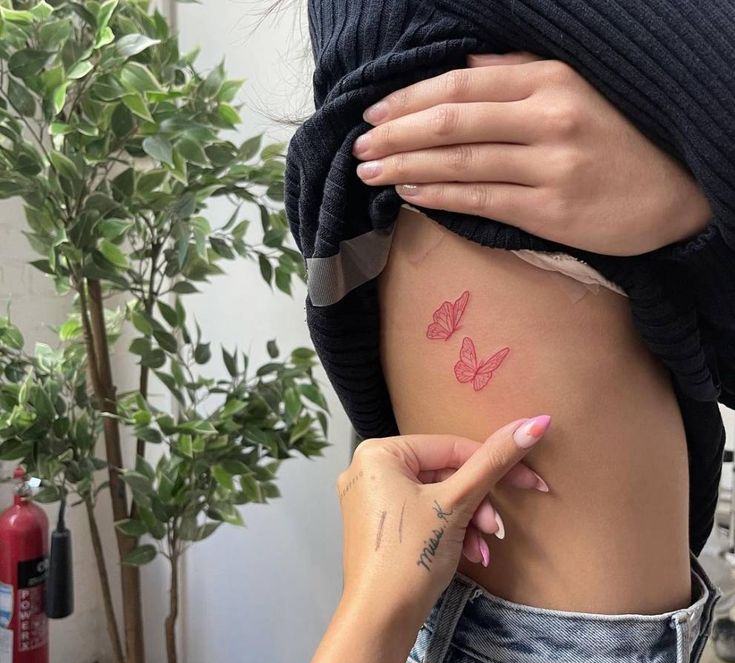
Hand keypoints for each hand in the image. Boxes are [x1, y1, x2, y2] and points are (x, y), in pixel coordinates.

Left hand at [337, 415, 550, 627]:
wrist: (380, 622)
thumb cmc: (411, 556)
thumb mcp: (456, 504)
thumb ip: (494, 461)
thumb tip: (536, 422)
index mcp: (379, 454)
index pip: (449, 447)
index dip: (494, 464)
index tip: (533, 481)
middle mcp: (369, 470)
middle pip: (443, 473)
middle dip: (477, 502)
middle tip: (497, 528)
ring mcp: (371, 499)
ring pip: (437, 497)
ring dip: (468, 520)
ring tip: (483, 546)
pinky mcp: (379, 525)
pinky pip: (422, 514)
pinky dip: (449, 530)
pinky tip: (469, 554)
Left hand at [353, 53, 711, 255]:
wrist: (673, 197)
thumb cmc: (616, 143)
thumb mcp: (577, 92)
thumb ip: (520, 76)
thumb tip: (465, 71)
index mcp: (551, 81)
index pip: (461, 87)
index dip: (409, 100)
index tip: (373, 113)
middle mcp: (549, 118)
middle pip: (452, 123)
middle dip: (397, 134)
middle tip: (361, 148)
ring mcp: (550, 167)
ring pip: (460, 164)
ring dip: (407, 167)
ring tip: (372, 173)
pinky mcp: (550, 212)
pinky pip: (480, 201)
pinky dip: (439, 197)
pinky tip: (409, 195)